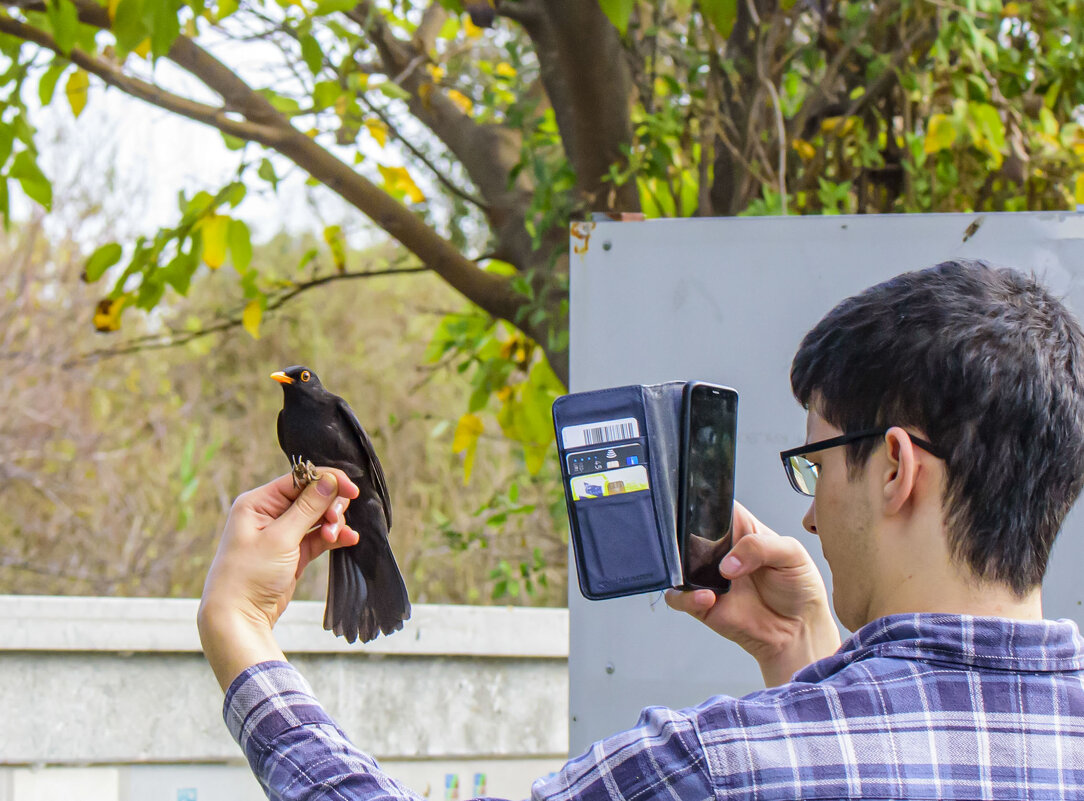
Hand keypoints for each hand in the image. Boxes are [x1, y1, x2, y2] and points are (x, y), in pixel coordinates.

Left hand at [197, 469, 359, 689]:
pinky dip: (333, 537)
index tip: (352, 489)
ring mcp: (281, 534)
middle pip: (311, 496)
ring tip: (337, 536)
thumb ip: (308, 507)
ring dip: (333, 523)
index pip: (299, 479)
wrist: (239, 618)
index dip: (327, 480)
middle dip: (330, 505)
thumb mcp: (280, 538)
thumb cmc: (249, 575)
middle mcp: (268, 514)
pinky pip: (318, 537)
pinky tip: (348, 540)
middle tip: (336, 520)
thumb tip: (330, 479)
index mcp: (257, 502)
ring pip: (317, 517)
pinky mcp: (292, 553)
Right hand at [666, 501, 839, 686]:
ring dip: (684, 567)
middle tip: (704, 546)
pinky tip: (707, 597)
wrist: (799, 631)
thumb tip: (728, 562)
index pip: (714, 507)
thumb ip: (760, 547)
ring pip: (678, 564)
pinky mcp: (702, 603)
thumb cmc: (798, 588)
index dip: (703, 503)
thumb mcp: (792, 555)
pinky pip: (678, 597)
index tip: (701, 509)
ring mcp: (708, 577)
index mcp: (739, 530)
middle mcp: (719, 551)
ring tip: (710, 575)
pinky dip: (686, 597)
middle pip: (688, 532)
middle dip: (687, 535)